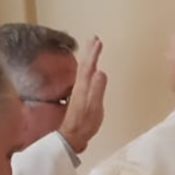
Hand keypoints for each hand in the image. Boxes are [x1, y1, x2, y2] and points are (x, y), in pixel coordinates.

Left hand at [58, 36, 107, 152]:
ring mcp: (79, 91)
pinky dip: (87, 68)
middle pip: (84, 64)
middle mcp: (79, 86)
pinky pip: (83, 76)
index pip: (89, 66)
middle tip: (94, 38)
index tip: (98, 41)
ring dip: (87, 57)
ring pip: (83, 69)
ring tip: (92, 48)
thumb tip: (101, 72)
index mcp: (83, 86)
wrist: (73, 136)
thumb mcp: (94, 107)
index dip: (94, 53)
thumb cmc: (85, 123)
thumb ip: (97, 89)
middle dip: (89, 51)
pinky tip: (89, 70)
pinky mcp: (80, 96)